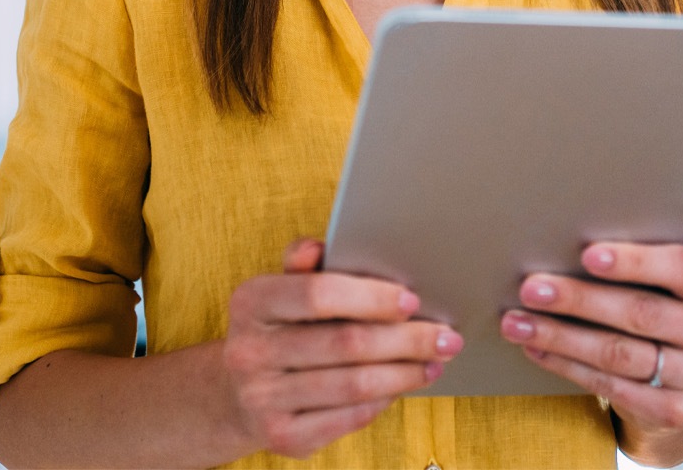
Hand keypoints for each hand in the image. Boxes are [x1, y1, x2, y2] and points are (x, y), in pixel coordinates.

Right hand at [220, 237, 463, 459]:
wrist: (236, 393)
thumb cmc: (276, 327)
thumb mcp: (279, 287)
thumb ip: (302, 262)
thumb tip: (319, 246)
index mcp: (251, 302)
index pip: (318, 294)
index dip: (371, 297)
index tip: (412, 300)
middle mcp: (251, 352)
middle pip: (346, 343)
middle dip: (406, 340)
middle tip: (446, 337)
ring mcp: (264, 399)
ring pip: (354, 385)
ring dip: (404, 373)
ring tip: (435, 362)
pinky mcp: (283, 437)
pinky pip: (348, 417)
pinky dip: (384, 400)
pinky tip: (404, 385)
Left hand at [499, 242, 682, 464]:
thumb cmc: (667, 298)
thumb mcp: (670, 276)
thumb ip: (642, 255)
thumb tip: (569, 234)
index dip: (635, 261)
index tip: (587, 254)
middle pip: (642, 314)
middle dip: (579, 299)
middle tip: (531, 288)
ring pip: (620, 354)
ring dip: (561, 337)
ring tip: (518, 322)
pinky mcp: (675, 411)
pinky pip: (613, 387)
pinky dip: (569, 366)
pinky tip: (538, 350)